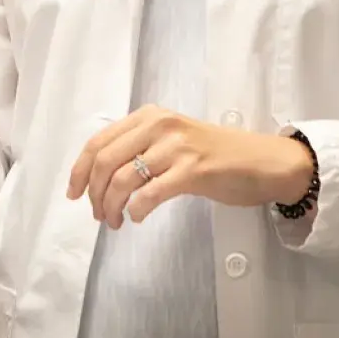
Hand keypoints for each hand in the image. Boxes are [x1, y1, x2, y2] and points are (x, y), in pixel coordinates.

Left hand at [66, 106, 315, 227]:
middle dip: (95, 193)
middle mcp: (159, 125)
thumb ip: (139, 148)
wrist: (264, 161)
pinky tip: (137, 217)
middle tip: (99, 215)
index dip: (80, 170)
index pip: (99, 142)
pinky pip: (151, 193)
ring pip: (124, 179)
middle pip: (106, 161)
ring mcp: (177, 146)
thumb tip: (100, 176)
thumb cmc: (216, 154)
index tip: (74, 194)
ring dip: (113, 206)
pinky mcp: (194, 170)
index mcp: (148, 116)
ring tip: (117, 221)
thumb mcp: (171, 140)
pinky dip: (137, 209)